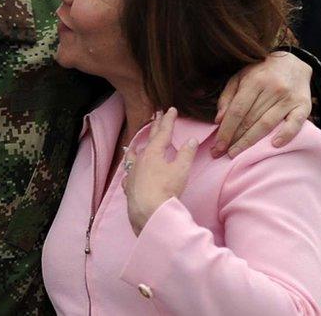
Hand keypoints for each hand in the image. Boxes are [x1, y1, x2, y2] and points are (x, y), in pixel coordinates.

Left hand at [123, 108, 196, 235]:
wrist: (148, 211)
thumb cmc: (166, 189)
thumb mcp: (181, 170)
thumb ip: (186, 153)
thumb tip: (191, 139)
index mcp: (153, 153)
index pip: (163, 132)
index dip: (168, 120)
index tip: (170, 109)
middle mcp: (140, 159)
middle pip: (148, 140)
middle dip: (154, 127)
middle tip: (156, 115)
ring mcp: (132, 172)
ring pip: (134, 155)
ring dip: (138, 146)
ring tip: (137, 142)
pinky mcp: (129, 186)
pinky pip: (129, 172)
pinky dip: (131, 167)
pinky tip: (130, 170)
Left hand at [213, 51, 310, 157]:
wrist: (293, 62)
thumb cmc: (260, 72)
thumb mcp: (239, 77)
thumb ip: (227, 97)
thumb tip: (219, 120)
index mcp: (254, 81)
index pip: (237, 111)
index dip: (226, 130)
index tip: (216, 145)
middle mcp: (273, 89)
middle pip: (249, 119)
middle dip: (233, 139)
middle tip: (220, 153)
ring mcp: (289, 98)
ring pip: (267, 124)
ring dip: (250, 141)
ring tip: (236, 153)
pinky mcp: (304, 105)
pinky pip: (295, 123)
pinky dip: (286, 135)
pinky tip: (274, 145)